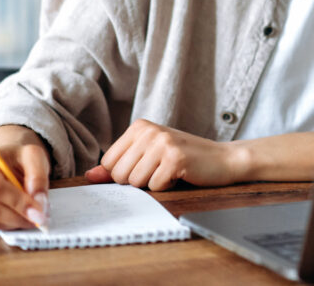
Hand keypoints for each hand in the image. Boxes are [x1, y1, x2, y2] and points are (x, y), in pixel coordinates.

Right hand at [0, 125, 50, 230]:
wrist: (5, 164)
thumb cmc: (16, 160)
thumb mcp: (33, 157)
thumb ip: (38, 176)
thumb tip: (38, 201)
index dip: (18, 201)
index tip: (38, 210)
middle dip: (16, 215)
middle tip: (37, 218)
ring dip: (12, 221)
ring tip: (29, 215)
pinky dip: (4, 224)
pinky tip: (15, 215)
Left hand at [84, 119, 248, 190]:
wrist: (223, 159)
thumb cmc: (185, 159)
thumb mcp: (149, 156)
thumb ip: (119, 165)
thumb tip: (90, 176)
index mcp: (139, 126)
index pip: (109, 163)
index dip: (125, 174)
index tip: (147, 167)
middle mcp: (149, 131)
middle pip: (120, 174)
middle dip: (138, 181)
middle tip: (160, 170)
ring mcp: (163, 143)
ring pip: (136, 183)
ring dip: (153, 185)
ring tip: (170, 172)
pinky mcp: (175, 159)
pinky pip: (155, 187)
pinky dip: (167, 188)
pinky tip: (180, 176)